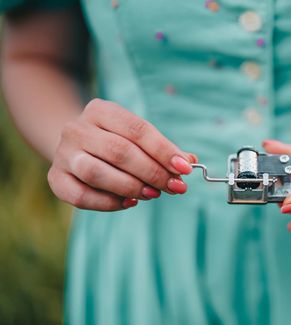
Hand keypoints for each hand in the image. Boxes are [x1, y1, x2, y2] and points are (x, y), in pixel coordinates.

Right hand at [48, 98, 196, 210]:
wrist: (76, 148)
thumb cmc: (116, 142)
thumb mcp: (138, 137)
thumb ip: (164, 149)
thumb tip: (190, 161)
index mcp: (100, 110)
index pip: (138, 130)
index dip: (164, 150)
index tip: (185, 168)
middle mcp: (77, 128)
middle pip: (120, 152)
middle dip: (153, 172)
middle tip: (175, 187)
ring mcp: (63, 154)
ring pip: (98, 173)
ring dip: (132, 187)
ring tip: (154, 194)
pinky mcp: (56, 179)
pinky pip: (83, 196)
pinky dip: (110, 203)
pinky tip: (131, 202)